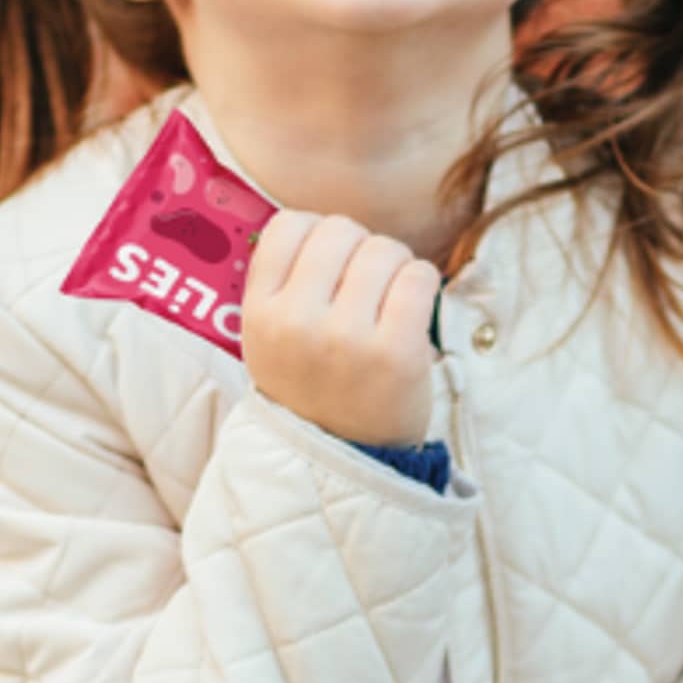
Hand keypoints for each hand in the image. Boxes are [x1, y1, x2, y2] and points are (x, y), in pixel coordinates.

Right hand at [241, 211, 438, 446]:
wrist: (344, 460)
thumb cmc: (313, 388)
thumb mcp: (270, 340)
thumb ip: (283, 283)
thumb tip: (316, 222)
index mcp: (260, 313)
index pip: (290, 225)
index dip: (319, 233)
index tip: (332, 262)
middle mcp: (297, 322)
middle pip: (341, 230)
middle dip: (362, 248)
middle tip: (367, 284)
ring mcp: (346, 338)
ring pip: (383, 249)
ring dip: (396, 266)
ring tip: (389, 300)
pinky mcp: (395, 353)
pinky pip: (418, 276)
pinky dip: (422, 283)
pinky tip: (412, 309)